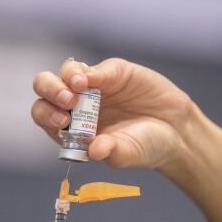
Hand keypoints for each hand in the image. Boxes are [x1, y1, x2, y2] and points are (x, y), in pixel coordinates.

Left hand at [31, 58, 194, 170]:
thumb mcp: (129, 154)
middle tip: (66, 102)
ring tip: (80, 87)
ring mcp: (92, 86)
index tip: (61, 121)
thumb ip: (111, 152)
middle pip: (46, 89)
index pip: (45, 116)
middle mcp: (76, 105)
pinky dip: (93, 71)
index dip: (47, 115)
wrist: (175, 130)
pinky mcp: (111, 72)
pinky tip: (97, 79)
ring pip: (65, 72)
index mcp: (70, 128)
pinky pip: (95, 68)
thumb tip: (94, 150)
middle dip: (50, 91)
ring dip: (66, 78)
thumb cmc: (145, 146)